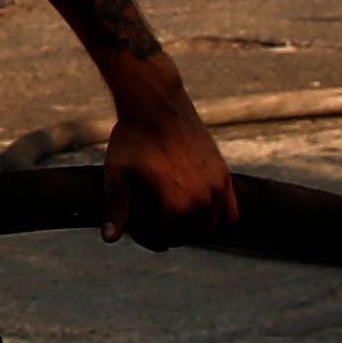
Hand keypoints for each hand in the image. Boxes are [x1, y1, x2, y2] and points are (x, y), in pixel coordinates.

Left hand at [100, 101, 238, 245]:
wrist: (157, 103)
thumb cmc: (133, 138)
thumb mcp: (118, 173)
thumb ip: (116, 208)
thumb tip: (109, 239)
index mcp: (178, 202)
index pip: (170, 238)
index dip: (152, 235)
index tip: (140, 223)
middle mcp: (204, 198)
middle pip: (193, 235)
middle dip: (175, 233)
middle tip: (156, 219)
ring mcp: (219, 186)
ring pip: (213, 226)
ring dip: (196, 226)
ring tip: (175, 214)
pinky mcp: (225, 174)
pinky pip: (232, 211)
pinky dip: (218, 216)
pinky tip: (198, 209)